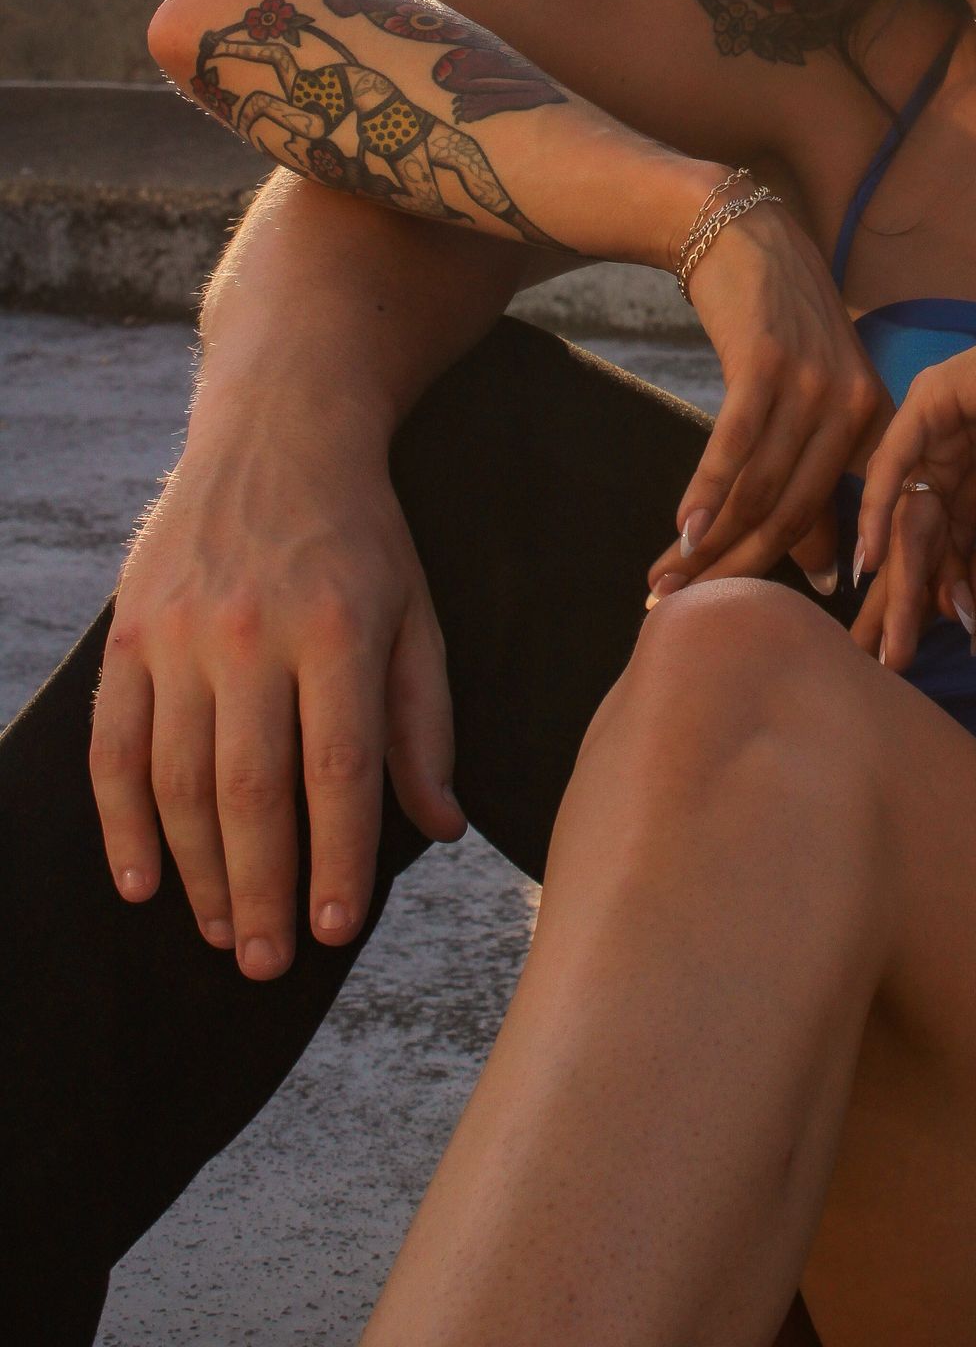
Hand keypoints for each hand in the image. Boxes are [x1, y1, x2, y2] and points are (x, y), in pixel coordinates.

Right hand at [89, 409, 464, 977]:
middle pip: (252, 791)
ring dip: (197, 872)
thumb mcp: (418, 612)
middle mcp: (253, 633)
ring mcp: (182, 632)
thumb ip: (425, 722)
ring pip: (179, 781)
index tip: (337, 932)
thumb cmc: (363, 535)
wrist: (279, 431)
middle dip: (259, 891)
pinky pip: (114, 748)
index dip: (338, 861)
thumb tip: (440, 827)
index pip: (338, 770)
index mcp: (339, 627)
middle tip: (265, 964)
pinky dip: (122, 824)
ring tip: (219, 932)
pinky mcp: (130, 631)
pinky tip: (144, 882)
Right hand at [646, 199, 892, 601]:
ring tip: (665, 584)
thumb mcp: (814, 399)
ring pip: (761, 488)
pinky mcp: (765, 363)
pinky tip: (680, 533)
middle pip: (797, 512)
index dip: (812, 576)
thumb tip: (826, 574)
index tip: (769, 621)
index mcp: (878, 420)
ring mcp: (813, 382)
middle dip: (741, 571)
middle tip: (690, 612)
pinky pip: (735, 445)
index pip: (850, 517)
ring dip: (708, 545)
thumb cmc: (778, 324)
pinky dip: (706, 493)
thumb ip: (821, 480)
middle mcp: (856, 405)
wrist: (743, 233)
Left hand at [856, 256, 975, 645]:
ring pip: (905, 513)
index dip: (930, 605)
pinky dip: (879, 511)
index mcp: (973, 483)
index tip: (914, 660)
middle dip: (899, 603)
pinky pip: (895, 463)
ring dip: (896, 576)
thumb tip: (969, 625)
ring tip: (887, 635)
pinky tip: (872, 562)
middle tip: (882, 663)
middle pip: (913, 541)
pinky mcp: (928, 403)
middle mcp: (944, 459)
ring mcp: (932, 430)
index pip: (941, 552)